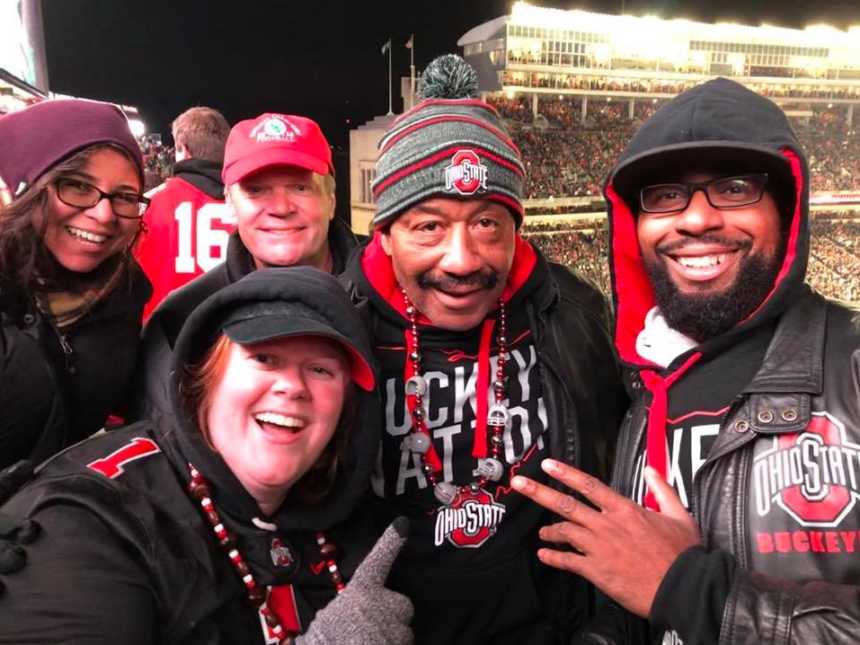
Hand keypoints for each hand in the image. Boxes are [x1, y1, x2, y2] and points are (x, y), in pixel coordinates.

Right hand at [298, 518, 412, 644]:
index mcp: (361, 590)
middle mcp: (383, 603)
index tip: (402, 524)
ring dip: (392, 637)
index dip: (390, 542)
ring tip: (369, 642)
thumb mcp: (327, 618)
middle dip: (393, 616)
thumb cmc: (325, 640)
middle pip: (402, 605)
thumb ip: (348, 608)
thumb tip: (356, 612)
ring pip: (404, 632)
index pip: (378, 560)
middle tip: (373, 629)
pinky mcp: (402, 644)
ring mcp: (396, 626)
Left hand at [512, 460, 699, 617]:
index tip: (548, 464)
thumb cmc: (682, 553)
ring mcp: (599, 547)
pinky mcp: (597, 570)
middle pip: (566, 504)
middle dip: (539, 492)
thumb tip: (651, 471)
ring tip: (543, 532)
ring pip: (565, 532)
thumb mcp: (678, 514)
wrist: (682, 588)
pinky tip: (544, 555)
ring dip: (550, 530)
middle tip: (519, 484)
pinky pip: (567, 561)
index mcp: (625, 509)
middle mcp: (607, 525)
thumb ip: (662, 489)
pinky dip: (553, 557)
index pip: (589, 485)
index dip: (566, 473)